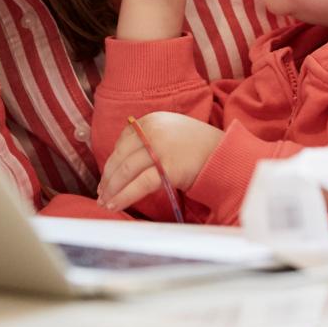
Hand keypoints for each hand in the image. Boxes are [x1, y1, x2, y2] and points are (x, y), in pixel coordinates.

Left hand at [97, 112, 223, 211]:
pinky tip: (115, 205)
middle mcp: (153, 130)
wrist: (226, 155)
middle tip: (101, 193)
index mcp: (152, 120)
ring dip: (112, 189)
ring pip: (125, 171)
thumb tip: (126, 162)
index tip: (106, 177)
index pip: (122, 142)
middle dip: (108, 178)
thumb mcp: (172, 133)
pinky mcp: (167, 167)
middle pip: (120, 156)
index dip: (111, 162)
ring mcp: (159, 148)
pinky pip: (138, 184)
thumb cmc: (201, 148)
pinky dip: (123, 196)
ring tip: (106, 203)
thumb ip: (150, 139)